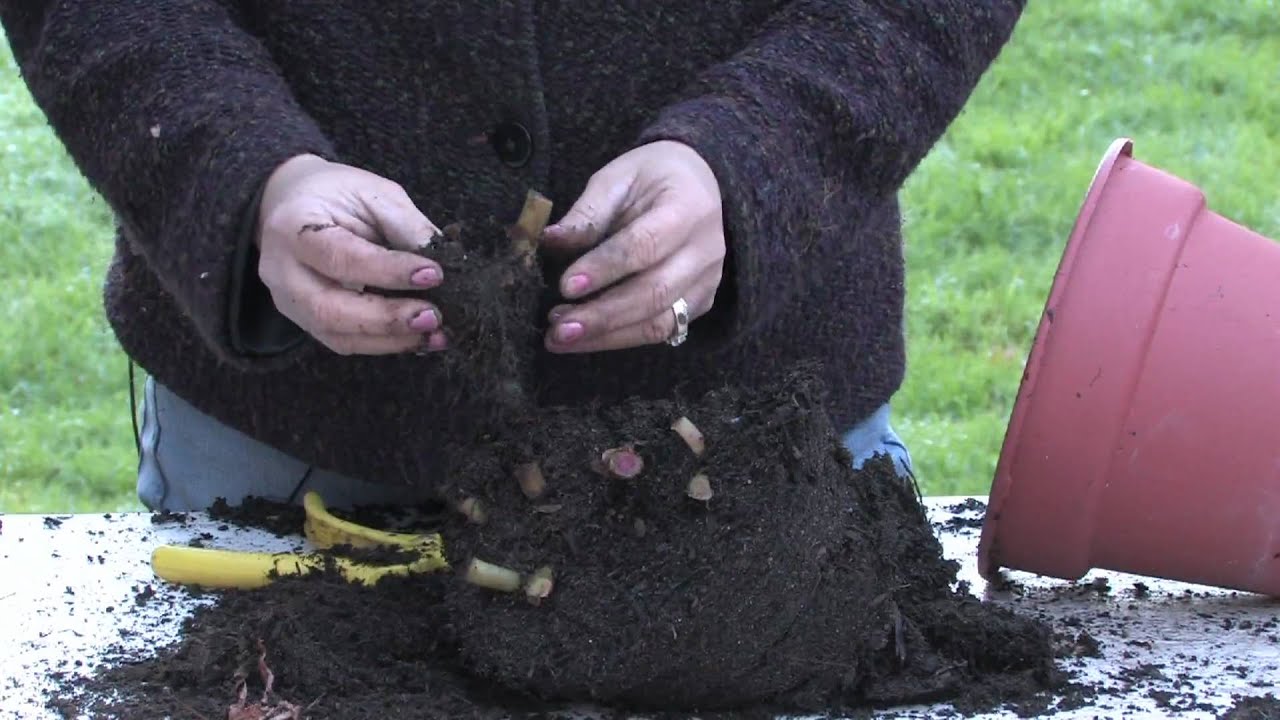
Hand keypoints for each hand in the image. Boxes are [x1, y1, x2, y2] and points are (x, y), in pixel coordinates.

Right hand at [256, 154, 447, 354]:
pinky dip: (387, 344)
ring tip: (436, 334)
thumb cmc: (334, 194)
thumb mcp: (373, 192)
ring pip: (339, 336)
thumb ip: (406, 225)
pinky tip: (420, 338)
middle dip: (387, 319)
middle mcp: (283, 273)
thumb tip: (446, 263)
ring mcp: (291, 304)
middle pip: (330, 309)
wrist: (291, 204)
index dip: (389, 271)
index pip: (341, 257)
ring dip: (392, 340)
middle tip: (434, 316)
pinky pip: (347, 342)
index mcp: (293, 228)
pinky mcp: (308, 323)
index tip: (434, 274)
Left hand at [540, 141, 724, 352]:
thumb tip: (550, 241)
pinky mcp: (700, 303)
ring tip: (562, 336)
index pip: (645, 245)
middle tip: (558, 327)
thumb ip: (588, 212)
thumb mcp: (619, 178)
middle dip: (602, 315)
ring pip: (659, 322)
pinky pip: (662, 331)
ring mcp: (707, 281)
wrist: (699, 186)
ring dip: (607, 335)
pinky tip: (586, 337)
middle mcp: (705, 250)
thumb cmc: (653, 178)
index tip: (565, 286)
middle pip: (654, 292)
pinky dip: (620, 339)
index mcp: (688, 208)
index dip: (604, 268)